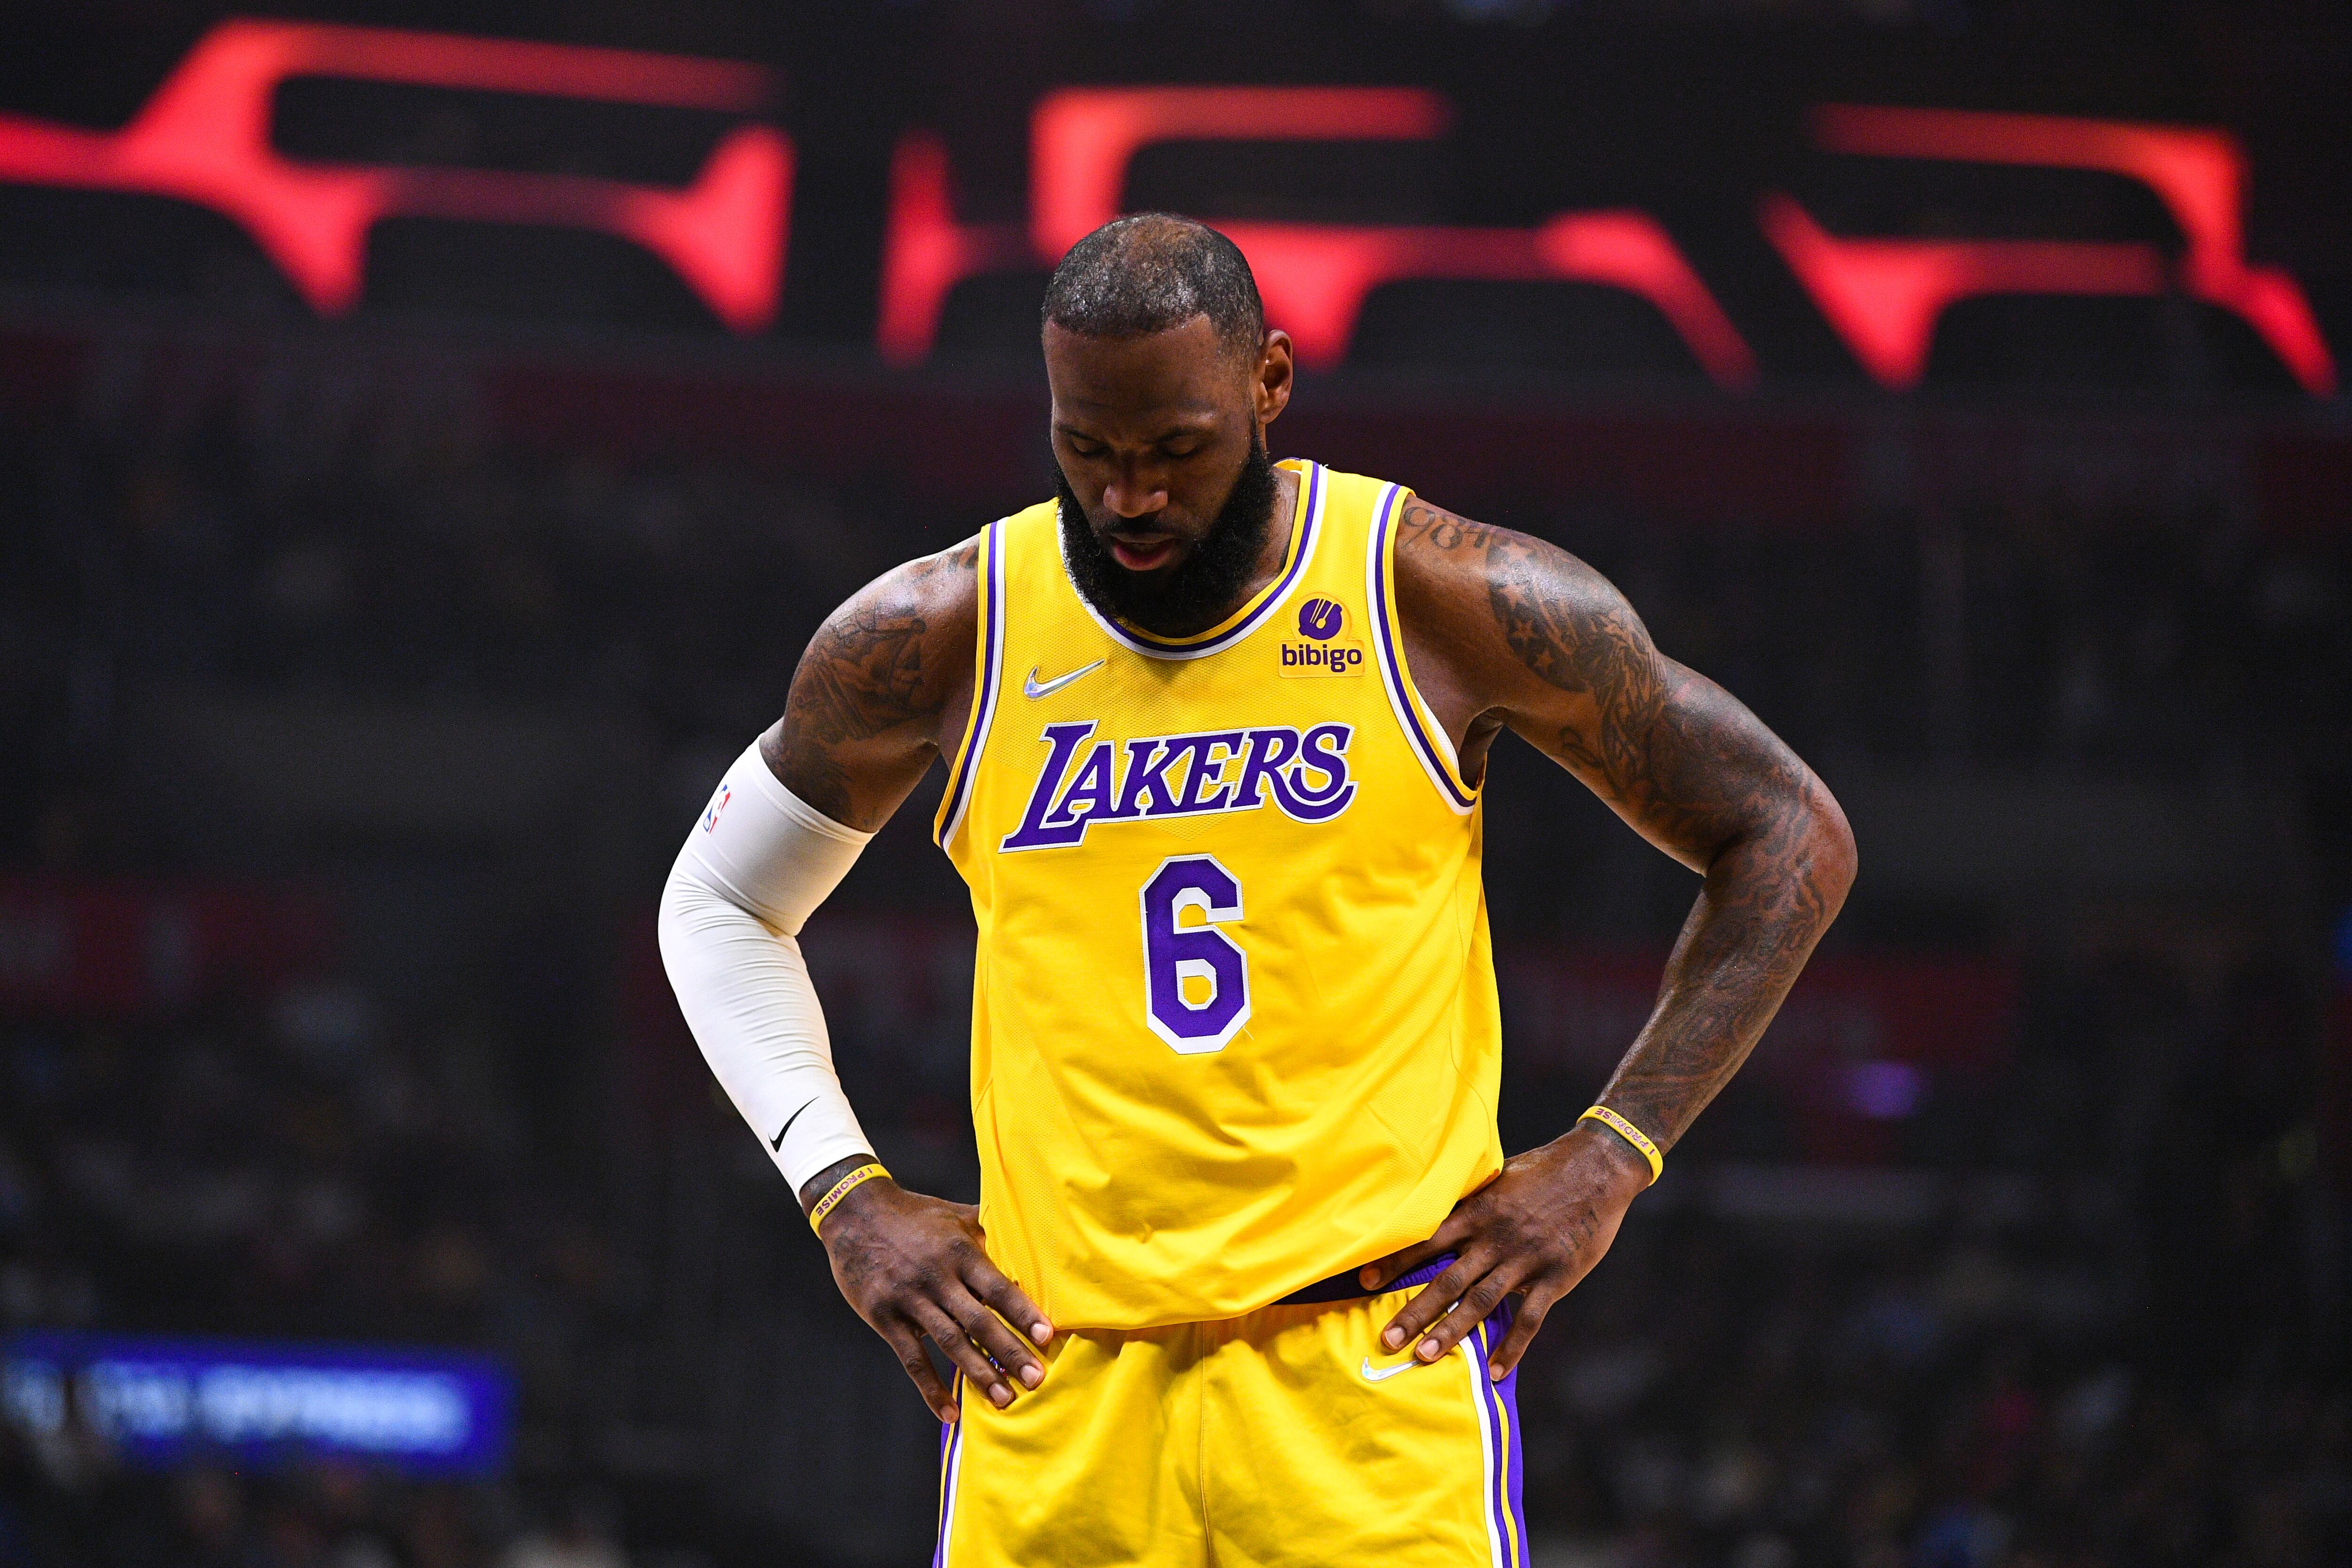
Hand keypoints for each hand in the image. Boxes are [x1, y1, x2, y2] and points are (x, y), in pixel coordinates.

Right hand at [808, 1168, 1053, 1420]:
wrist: (855, 1213)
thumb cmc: (914, 1215)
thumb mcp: (954, 1214)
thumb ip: (989, 1227)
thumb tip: (1029, 1233)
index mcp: (958, 1251)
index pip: (996, 1286)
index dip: (1022, 1312)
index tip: (1047, 1336)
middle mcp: (936, 1276)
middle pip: (978, 1319)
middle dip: (1009, 1351)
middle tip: (1037, 1379)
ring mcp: (909, 1299)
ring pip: (949, 1342)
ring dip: (978, 1373)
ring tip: (1004, 1400)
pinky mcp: (884, 1317)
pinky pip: (911, 1358)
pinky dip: (930, 1388)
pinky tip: (950, 1413)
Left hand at [1356, 1121, 1650, 1380]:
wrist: (1598, 1168)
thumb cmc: (1544, 1169)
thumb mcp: (1500, 1178)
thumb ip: (1472, 1202)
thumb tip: (1436, 1212)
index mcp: (1479, 1210)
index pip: (1427, 1239)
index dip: (1396, 1261)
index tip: (1364, 1281)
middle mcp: (1496, 1237)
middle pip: (1448, 1279)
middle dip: (1414, 1311)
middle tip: (1386, 1339)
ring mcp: (1526, 1259)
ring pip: (1481, 1302)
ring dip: (1451, 1332)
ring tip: (1424, 1357)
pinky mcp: (1556, 1276)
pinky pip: (1528, 1318)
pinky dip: (1511, 1347)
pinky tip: (1494, 1371)